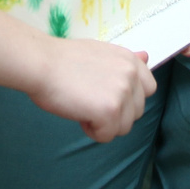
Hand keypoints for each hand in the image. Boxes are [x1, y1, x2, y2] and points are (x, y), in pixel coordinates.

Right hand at [29, 39, 155, 142]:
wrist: (41, 63)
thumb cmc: (63, 60)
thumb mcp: (100, 53)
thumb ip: (123, 62)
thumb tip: (146, 57)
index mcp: (130, 60)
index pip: (148, 89)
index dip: (128, 98)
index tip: (106, 94)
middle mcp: (131, 75)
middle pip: (136, 112)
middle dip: (115, 113)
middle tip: (89, 99)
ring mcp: (123, 93)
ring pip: (124, 127)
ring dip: (104, 123)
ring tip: (83, 105)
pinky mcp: (111, 111)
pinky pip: (107, 136)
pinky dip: (92, 131)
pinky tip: (79, 113)